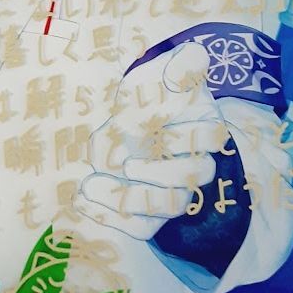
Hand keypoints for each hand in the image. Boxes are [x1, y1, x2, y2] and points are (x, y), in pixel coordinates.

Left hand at [73, 42, 228, 240]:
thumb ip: (180, 65)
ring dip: (130, 198)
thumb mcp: (160, 71)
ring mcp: (174, 190)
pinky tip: (83, 199)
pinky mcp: (151, 213)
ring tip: (91, 184)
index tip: (150, 125)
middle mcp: (194, 162)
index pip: (209, 136)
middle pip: (194, 177)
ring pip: (168, 206)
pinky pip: (140, 227)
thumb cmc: (150, 93)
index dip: (184, 135)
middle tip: (126, 163)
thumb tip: (184, 67)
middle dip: (160, 172)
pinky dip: (111, 217)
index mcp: (202, 126)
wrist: (131, 118)